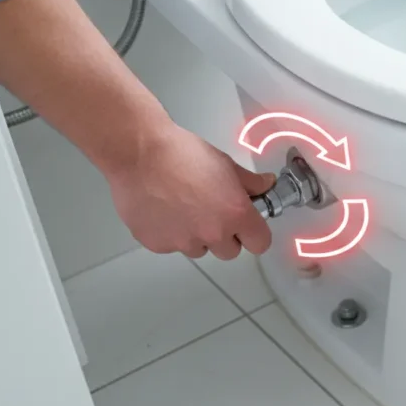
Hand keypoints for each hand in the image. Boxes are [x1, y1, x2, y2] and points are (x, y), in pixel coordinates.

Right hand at [104, 124, 275, 259]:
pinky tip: (162, 209)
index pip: (260, 243)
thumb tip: (266, 185)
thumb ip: (250, 182)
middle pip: (229, 252)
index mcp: (235, 214)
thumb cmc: (182, 154)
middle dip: (225, 236)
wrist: (139, 153)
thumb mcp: (225, 164)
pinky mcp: (157, 244)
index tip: (248, 226)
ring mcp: (183, 242)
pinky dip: (169, 233)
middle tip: (213, 212)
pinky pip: (171, 245)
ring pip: (199, 249)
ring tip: (183, 207)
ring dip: (196, 236)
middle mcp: (212, 233)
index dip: (255, 234)